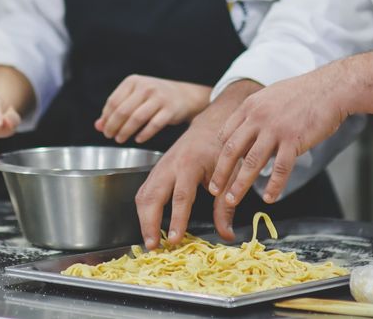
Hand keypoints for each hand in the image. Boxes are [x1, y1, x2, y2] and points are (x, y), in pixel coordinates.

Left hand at [95, 75, 210, 143]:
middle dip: (113, 126)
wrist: (184, 95)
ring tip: (120, 139)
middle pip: (123, 111)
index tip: (104, 128)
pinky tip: (138, 139)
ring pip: (136, 118)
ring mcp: (159, 98)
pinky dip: (143, 134)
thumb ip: (116, 109)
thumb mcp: (134, 97)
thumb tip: (98, 125)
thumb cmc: (154, 97)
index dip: (106, 117)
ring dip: (125, 131)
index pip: (113, 101)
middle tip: (110, 136)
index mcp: (134, 81)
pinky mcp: (170, 110)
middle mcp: (146, 87)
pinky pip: (153, 125)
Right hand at [134, 80, 259, 249]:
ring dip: (143, 219)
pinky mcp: (155, 171)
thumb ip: (226, 206)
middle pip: (152, 195)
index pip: (181, 196)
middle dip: (149, 222)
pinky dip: (143, 210)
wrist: (208, 127)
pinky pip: (144, 192)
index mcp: (190, 164)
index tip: (175, 239)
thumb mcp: (229, 176)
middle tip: (153, 245)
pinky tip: (149, 225)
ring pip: (143, 194)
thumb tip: (227, 235)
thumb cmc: (220, 150)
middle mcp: (170, 165)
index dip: (177, 219)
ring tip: (150, 241)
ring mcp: (159, 168)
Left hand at [209, 67, 348, 228]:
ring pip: (252, 162)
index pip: (226, 133)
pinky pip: (280, 168)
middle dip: (220, 173)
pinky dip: (273, 186)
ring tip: (232, 201)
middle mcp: (258, 117)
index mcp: (250, 106)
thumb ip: (256, 114)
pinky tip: (269, 198)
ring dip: (240, 184)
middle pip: (232, 150)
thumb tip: (247, 132)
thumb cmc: (302, 93)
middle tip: (213, 190)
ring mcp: (275, 129)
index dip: (220, 153)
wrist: (330, 88)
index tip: (218, 168)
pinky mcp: (294, 140)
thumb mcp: (270, 96)